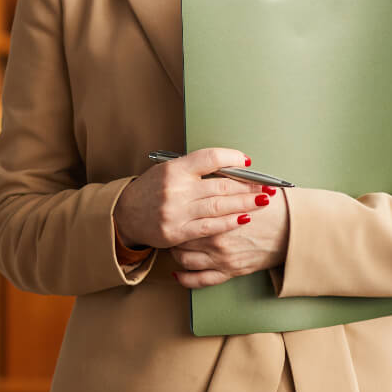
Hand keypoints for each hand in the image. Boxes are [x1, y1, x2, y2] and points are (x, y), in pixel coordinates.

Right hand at [113, 147, 268, 250]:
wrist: (126, 214)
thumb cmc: (152, 188)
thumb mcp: (169, 169)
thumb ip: (196, 169)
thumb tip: (232, 168)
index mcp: (175, 169)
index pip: (210, 158)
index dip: (232, 158)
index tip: (248, 161)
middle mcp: (176, 189)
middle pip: (220, 185)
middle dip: (247, 186)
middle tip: (266, 186)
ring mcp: (177, 212)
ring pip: (219, 206)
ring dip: (244, 204)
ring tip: (262, 201)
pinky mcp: (176, 232)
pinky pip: (209, 227)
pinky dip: (228, 223)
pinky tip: (243, 218)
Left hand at [169, 182, 288, 287]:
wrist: (293, 233)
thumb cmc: (275, 211)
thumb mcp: (250, 190)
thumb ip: (227, 185)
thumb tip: (211, 174)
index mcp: (220, 214)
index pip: (188, 213)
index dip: (179, 210)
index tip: (176, 207)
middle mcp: (217, 238)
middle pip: (182, 235)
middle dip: (175, 231)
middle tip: (172, 225)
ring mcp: (221, 257)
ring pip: (185, 258)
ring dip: (177, 252)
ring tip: (175, 245)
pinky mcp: (229, 272)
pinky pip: (199, 280)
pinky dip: (185, 278)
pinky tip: (178, 272)